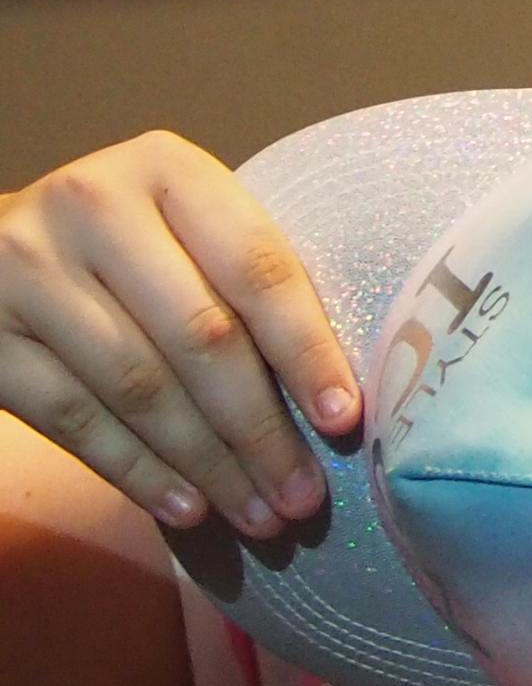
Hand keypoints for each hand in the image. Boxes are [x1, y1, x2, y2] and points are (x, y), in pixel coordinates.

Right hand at [0, 134, 359, 537]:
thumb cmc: (126, 246)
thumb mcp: (184, 229)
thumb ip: (244, 283)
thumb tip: (335, 405)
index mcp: (167, 170)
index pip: (256, 268)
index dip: (306, 350)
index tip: (346, 421)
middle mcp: (92, 206)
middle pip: (200, 335)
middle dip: (261, 429)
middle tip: (304, 497)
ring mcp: (26, 269)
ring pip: (139, 386)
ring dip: (209, 465)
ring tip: (259, 515)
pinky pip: (73, 419)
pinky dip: (137, 471)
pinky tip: (186, 508)